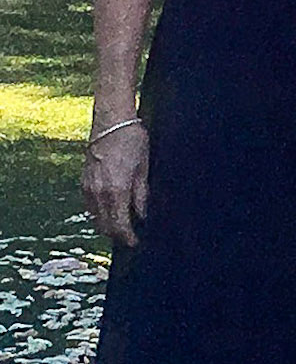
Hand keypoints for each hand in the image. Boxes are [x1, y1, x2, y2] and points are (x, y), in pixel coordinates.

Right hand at [82, 123, 149, 245]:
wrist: (111, 121)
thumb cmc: (131, 141)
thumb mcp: (143, 169)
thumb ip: (141, 195)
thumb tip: (142, 216)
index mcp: (116, 191)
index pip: (119, 225)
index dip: (127, 238)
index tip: (135, 242)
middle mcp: (99, 192)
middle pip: (105, 226)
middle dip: (117, 235)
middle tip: (130, 237)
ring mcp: (88, 187)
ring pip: (95, 217)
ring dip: (107, 225)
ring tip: (122, 226)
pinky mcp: (84, 181)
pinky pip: (89, 206)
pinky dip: (99, 213)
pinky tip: (110, 210)